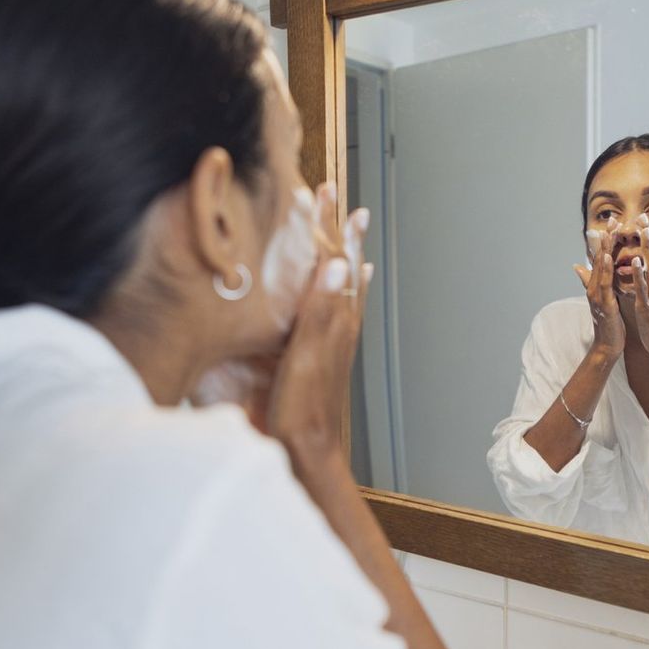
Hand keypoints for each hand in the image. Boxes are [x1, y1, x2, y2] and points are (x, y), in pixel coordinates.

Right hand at [268, 183, 372, 466]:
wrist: (309, 458)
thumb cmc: (302, 415)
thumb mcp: (306, 358)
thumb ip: (320, 311)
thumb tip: (340, 264)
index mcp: (333, 322)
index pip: (333, 261)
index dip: (328, 227)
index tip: (324, 191)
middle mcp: (338, 326)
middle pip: (341, 267)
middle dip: (337, 230)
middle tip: (335, 196)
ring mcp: (333, 341)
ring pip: (341, 284)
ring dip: (341, 253)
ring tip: (347, 228)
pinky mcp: (322, 356)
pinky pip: (336, 309)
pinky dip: (339, 288)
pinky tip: (338, 285)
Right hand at [574, 222, 624, 361]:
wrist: (607, 345)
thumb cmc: (608, 323)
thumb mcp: (602, 298)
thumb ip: (591, 281)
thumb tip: (577, 266)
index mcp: (597, 285)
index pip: (601, 258)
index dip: (606, 240)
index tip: (613, 223)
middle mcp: (594, 287)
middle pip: (600, 259)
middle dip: (606, 239)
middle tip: (613, 220)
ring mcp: (597, 295)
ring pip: (601, 267)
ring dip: (604, 249)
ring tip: (609, 232)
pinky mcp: (603, 303)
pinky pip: (604, 283)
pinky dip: (605, 269)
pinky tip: (608, 257)